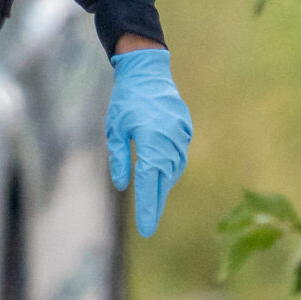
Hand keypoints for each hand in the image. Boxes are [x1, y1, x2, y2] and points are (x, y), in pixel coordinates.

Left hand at [105, 46, 191, 238]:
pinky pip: (178, 155)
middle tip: (149, 226)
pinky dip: (171, 169)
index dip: (147, 208)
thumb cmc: (126, 99)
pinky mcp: (185, 129)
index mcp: (151, 142)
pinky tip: (162, 177)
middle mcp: (170, 141)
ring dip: (164, 186)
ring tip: (153, 203)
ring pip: (174, 169)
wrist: (148, 69)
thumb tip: (123, 184)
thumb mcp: (115, 129)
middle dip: (156, 204)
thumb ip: (119, 157)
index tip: (146, 230)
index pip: (148, 184)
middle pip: (164, 181)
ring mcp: (181, 135)